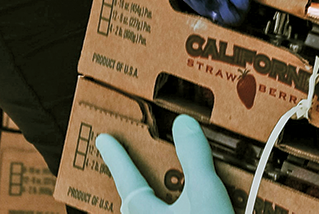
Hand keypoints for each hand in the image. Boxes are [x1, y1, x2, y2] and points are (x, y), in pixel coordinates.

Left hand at [95, 115, 234, 213]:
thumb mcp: (205, 193)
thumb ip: (195, 158)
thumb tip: (184, 124)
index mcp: (146, 212)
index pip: (126, 179)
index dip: (116, 157)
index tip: (103, 140)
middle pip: (133, 200)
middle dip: (131, 181)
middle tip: (128, 163)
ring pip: (148, 212)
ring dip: (153, 197)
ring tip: (160, 184)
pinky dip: (173, 207)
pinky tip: (186, 205)